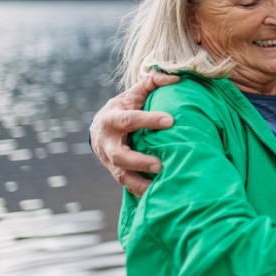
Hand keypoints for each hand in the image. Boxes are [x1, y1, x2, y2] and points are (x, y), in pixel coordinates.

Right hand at [90, 72, 178, 195]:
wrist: (99, 130)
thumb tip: (176, 78)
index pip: (129, 120)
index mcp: (111, 120)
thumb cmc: (123, 108)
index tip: (170, 120)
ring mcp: (111, 162)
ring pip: (122, 176)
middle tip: (160, 164)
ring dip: (141, 183)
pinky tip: (159, 197)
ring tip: (161, 185)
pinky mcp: (118, 174)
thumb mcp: (133, 93)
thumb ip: (152, 82)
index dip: (148, 120)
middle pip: (120, 156)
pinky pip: (129, 186)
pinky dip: (142, 192)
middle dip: (139, 161)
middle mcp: (108, 144)